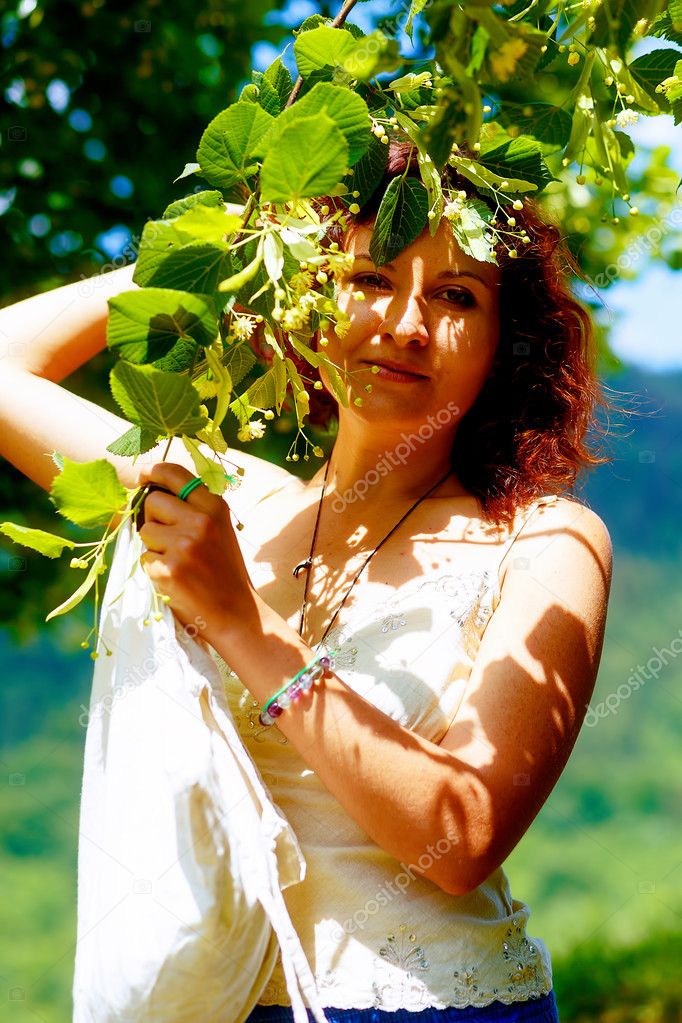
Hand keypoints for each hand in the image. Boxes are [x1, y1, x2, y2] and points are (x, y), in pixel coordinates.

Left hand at [135, 462, 254, 644]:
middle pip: (152, 503)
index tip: (142, 476)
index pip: (174, 473)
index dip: (152, 471)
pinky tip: (176, 580)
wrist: (236, 614)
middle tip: (172, 542)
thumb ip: (192, 508)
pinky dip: (154, 570)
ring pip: (145, 533)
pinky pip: (144, 559)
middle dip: (154, 519)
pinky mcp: (168, 570)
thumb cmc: (223, 570)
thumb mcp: (219, 529)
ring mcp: (183, 545)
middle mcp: (200, 521)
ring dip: (154, 547)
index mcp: (214, 506)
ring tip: (179, 563)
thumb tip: (148, 490)